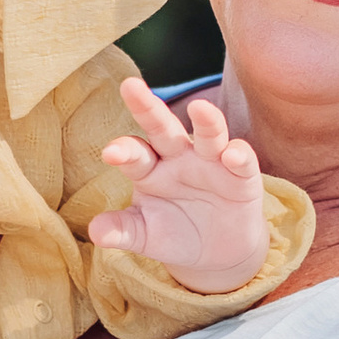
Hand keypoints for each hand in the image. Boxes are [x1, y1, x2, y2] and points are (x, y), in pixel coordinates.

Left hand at [85, 79, 269, 291]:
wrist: (217, 252)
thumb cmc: (174, 234)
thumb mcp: (145, 234)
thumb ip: (122, 230)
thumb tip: (95, 232)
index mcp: (149, 168)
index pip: (134, 153)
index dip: (123, 150)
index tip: (111, 152)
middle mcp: (179, 157)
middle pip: (163, 128)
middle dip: (148, 108)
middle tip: (130, 86)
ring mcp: (212, 162)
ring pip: (209, 135)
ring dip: (207, 121)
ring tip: (200, 107)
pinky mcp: (242, 176)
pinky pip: (242, 160)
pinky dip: (240, 155)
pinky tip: (233, 153)